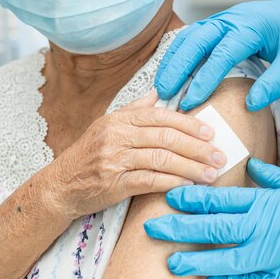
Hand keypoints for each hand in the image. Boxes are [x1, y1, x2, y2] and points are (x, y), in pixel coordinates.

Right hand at [47, 92, 226, 219]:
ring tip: (211, 174)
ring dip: (190, 168)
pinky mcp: (114, 183)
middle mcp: (116, 136)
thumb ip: (135, 109)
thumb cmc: (88, 155)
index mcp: (119, 119)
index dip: (189, 124)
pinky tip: (188, 185)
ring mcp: (114, 159)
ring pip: (161, 159)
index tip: (211, 133)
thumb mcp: (107, 125)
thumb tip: (159, 92)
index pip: (161, 116)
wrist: (60, 186)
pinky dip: (171, 182)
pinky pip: (149, 181)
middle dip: (197, 148)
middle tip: (219, 156)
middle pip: (166, 137)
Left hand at [145, 159, 279, 278]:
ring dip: (195, 260)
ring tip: (171, 262)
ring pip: (224, 259)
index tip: (170, 196)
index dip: (192, 198)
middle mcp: (265, 230)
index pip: (221, 199)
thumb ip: (275, 177)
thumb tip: (253, 164)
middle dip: (180, 228)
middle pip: (213, 228)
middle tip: (154, 229)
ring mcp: (272, 258)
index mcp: (269, 203)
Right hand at [154, 0, 279, 111]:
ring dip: (173, 60)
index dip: (204, 80)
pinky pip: (193, 38)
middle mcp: (232, 20)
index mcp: (251, 28)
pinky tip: (171, 72)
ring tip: (162, 86)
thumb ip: (274, 85)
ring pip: (189, 37)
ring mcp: (223, 20)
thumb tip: (250, 105)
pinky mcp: (219, 26)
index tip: (191, 102)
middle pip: (196, 41)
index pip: (221, 55)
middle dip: (178, 68)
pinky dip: (179, 54)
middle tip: (165, 93)